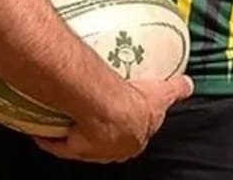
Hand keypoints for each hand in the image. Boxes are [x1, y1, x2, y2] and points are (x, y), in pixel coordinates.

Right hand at [34, 75, 192, 163]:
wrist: (108, 109)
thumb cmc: (136, 102)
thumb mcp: (163, 94)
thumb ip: (176, 89)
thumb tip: (189, 83)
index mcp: (135, 139)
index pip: (134, 133)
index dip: (129, 122)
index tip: (121, 109)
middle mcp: (114, 149)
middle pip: (107, 139)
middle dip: (103, 130)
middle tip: (94, 109)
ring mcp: (91, 149)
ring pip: (82, 141)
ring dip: (76, 131)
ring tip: (70, 112)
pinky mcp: (69, 147)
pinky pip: (56, 143)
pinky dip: (50, 136)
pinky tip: (43, 127)